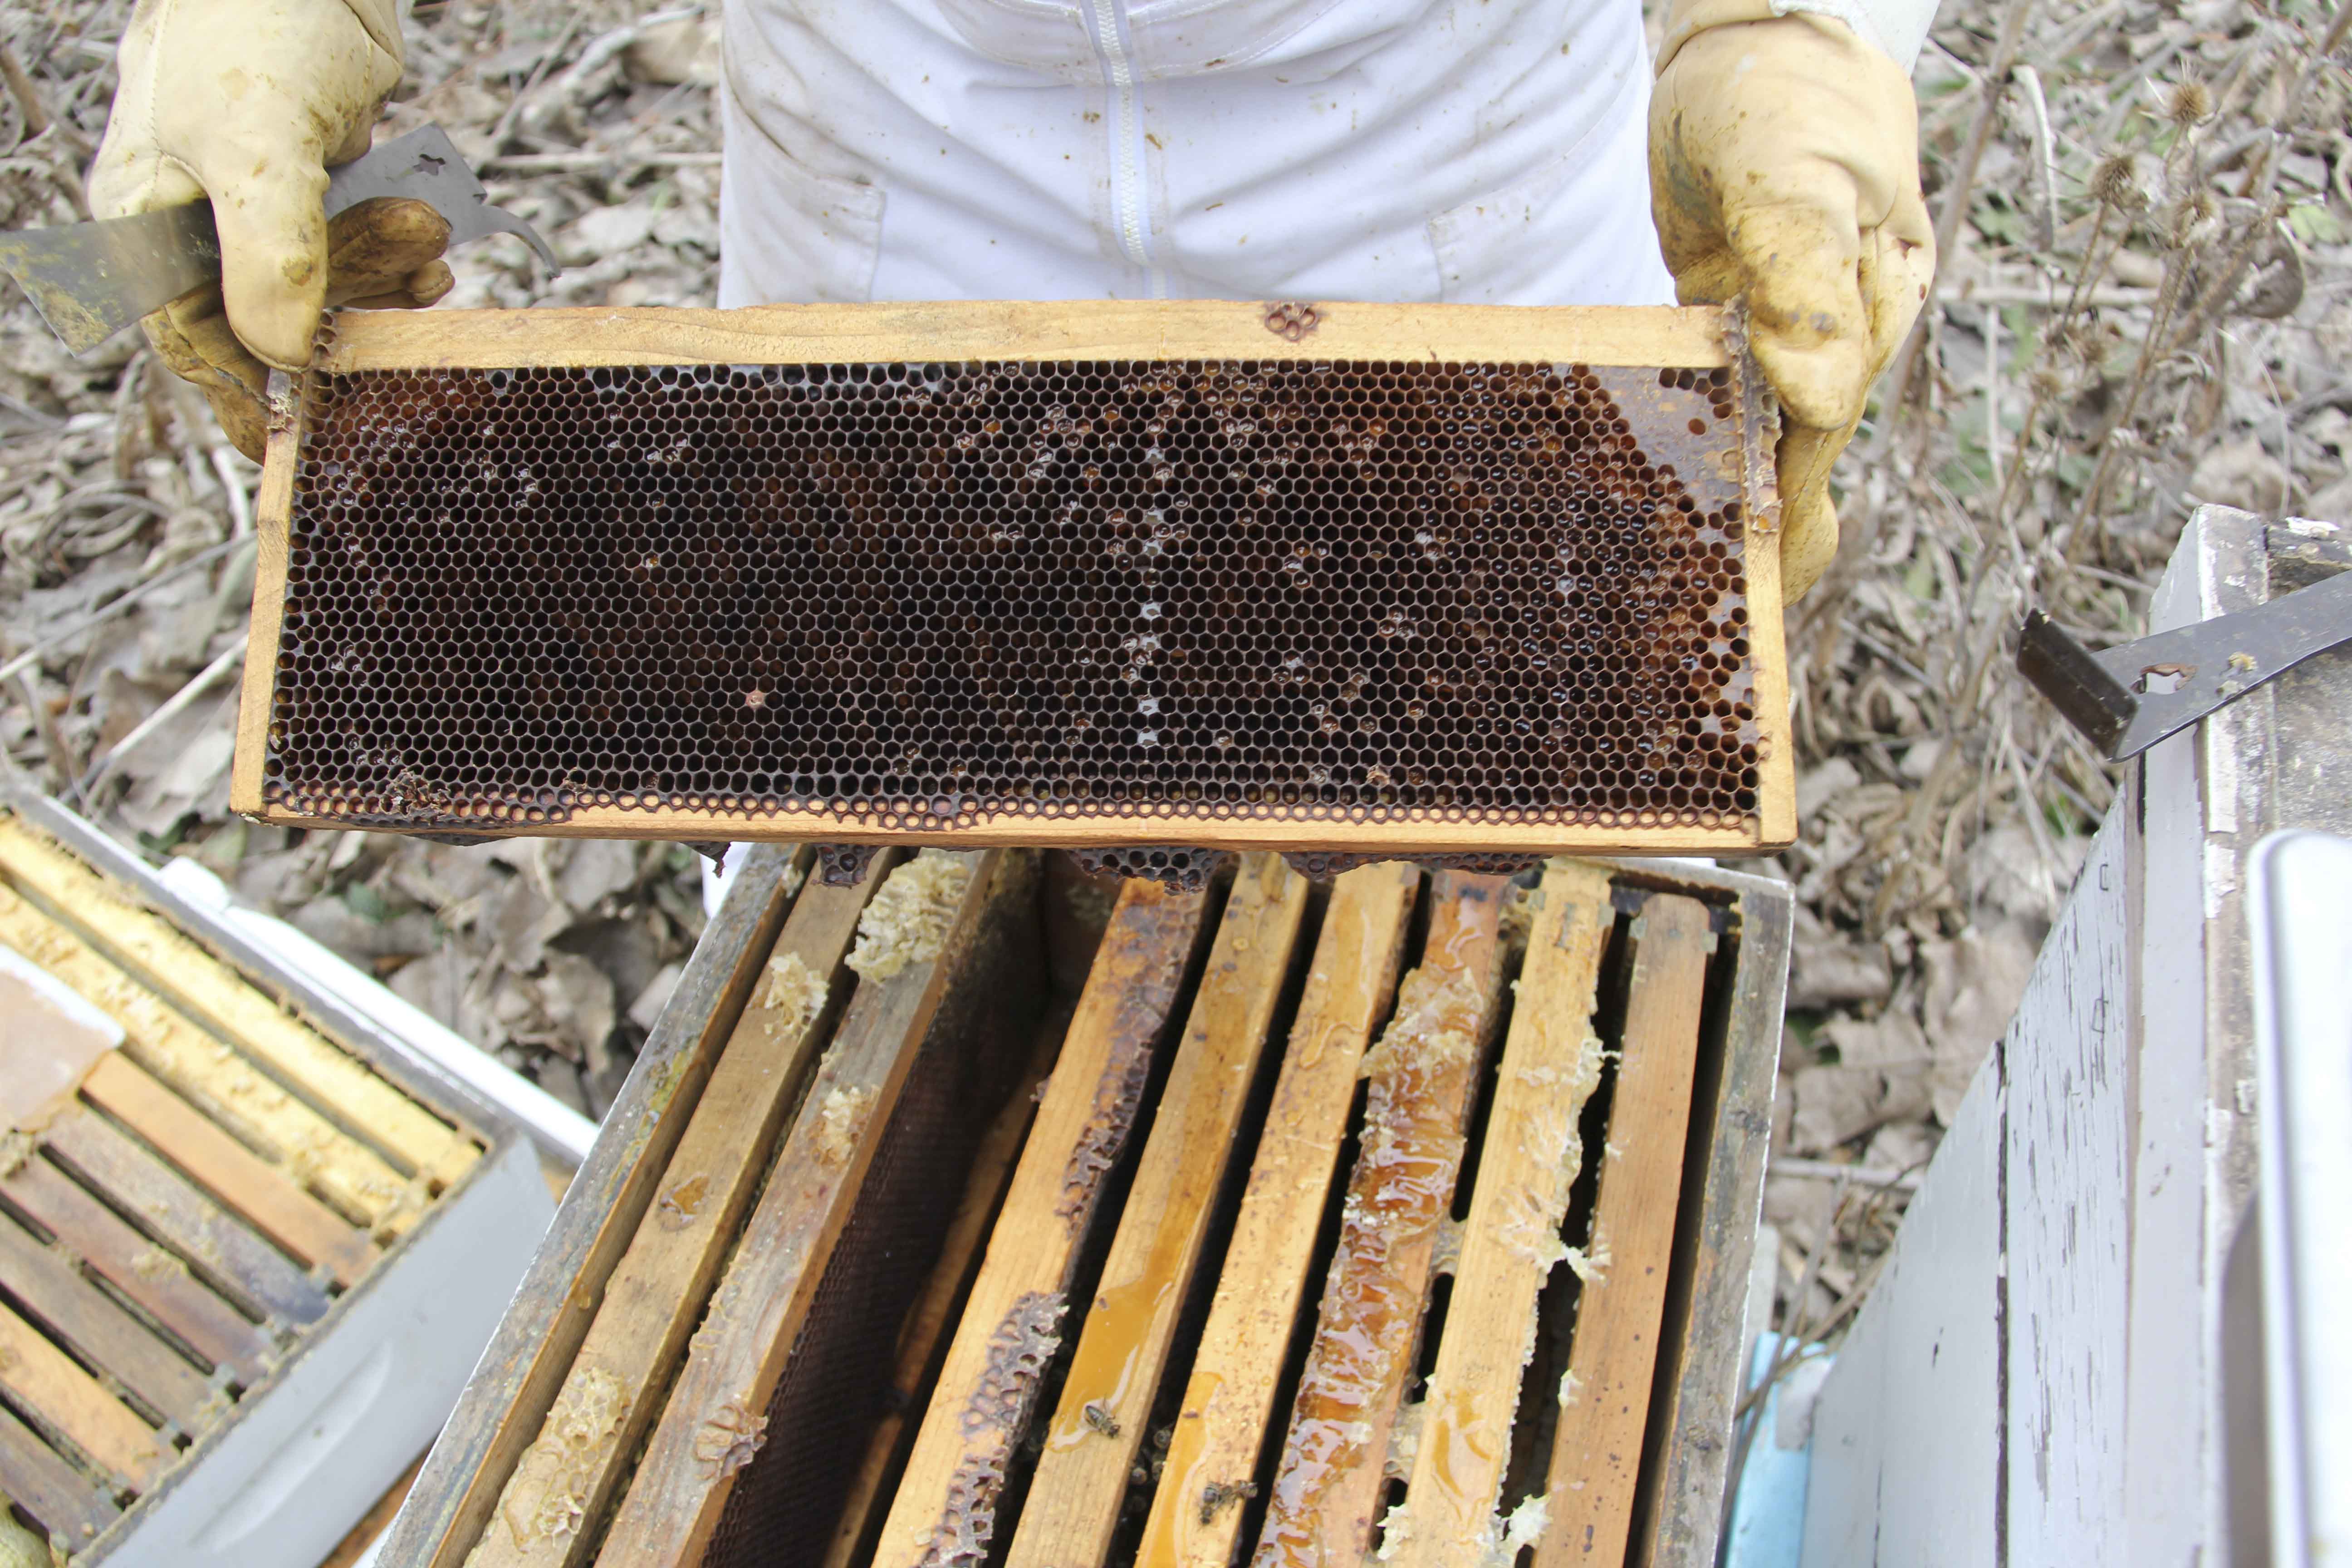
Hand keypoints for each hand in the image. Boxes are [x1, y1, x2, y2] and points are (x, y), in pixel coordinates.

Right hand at [87, 0, 445, 456]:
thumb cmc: (255, 27)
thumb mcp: (257, 145)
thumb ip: (270, 252)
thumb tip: (280, 353)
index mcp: (144, 217)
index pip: (188, 338)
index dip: (242, 396)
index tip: (297, 443)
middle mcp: (195, 216)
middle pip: (272, 312)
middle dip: (349, 306)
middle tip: (417, 290)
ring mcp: (259, 200)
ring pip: (325, 281)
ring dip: (384, 278)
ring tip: (431, 248)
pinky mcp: (315, 181)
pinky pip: (356, 245)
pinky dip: (397, 253)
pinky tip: (433, 249)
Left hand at [1650, 14, 1935, 597]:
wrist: (1754, 41)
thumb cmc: (1777, 95)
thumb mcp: (1789, 167)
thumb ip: (1802, 269)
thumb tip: (1819, 383)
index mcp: (1871, 297)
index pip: (1830, 413)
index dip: (1794, 493)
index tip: (1761, 566)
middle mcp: (1842, 323)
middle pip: (1810, 442)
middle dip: (1781, 530)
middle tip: (1741, 619)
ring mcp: (1794, 327)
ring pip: (1779, 435)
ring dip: (1757, 511)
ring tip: (1729, 599)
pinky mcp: (1742, 320)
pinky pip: (1738, 403)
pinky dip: (1724, 458)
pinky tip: (1703, 513)